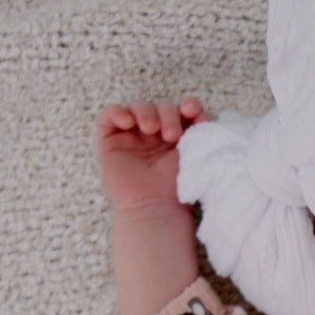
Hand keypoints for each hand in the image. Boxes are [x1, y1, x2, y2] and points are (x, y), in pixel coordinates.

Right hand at [95, 96, 205, 212]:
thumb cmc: (176, 191)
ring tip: (151, 128)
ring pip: (137, 107)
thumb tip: (205, 117)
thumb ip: (201, 138)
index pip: (183, 110)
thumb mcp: (195, 161)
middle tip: (171, 135)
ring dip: (146, 111)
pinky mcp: (111, 141)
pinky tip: (127, 122)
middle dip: (168, 114)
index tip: (193, 111)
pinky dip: (117, 112)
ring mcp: (132, 136)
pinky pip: (108, 116)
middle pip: (162, 106)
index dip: (189, 105)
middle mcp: (155, 134)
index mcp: (178, 136)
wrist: (154, 209)